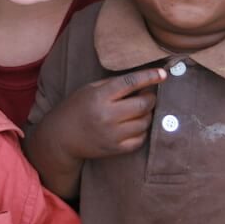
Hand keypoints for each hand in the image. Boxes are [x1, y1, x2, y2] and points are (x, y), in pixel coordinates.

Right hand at [45, 68, 166, 163]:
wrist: (61, 138)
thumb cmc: (76, 108)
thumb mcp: (90, 89)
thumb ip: (114, 83)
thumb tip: (142, 80)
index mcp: (100, 96)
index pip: (130, 83)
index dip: (149, 77)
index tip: (163, 74)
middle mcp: (107, 116)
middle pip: (143, 105)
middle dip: (151, 98)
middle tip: (149, 95)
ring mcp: (112, 135)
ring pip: (144, 122)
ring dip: (148, 114)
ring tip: (141, 110)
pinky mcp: (115, 149)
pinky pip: (140, 139)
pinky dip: (143, 130)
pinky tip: (136, 125)